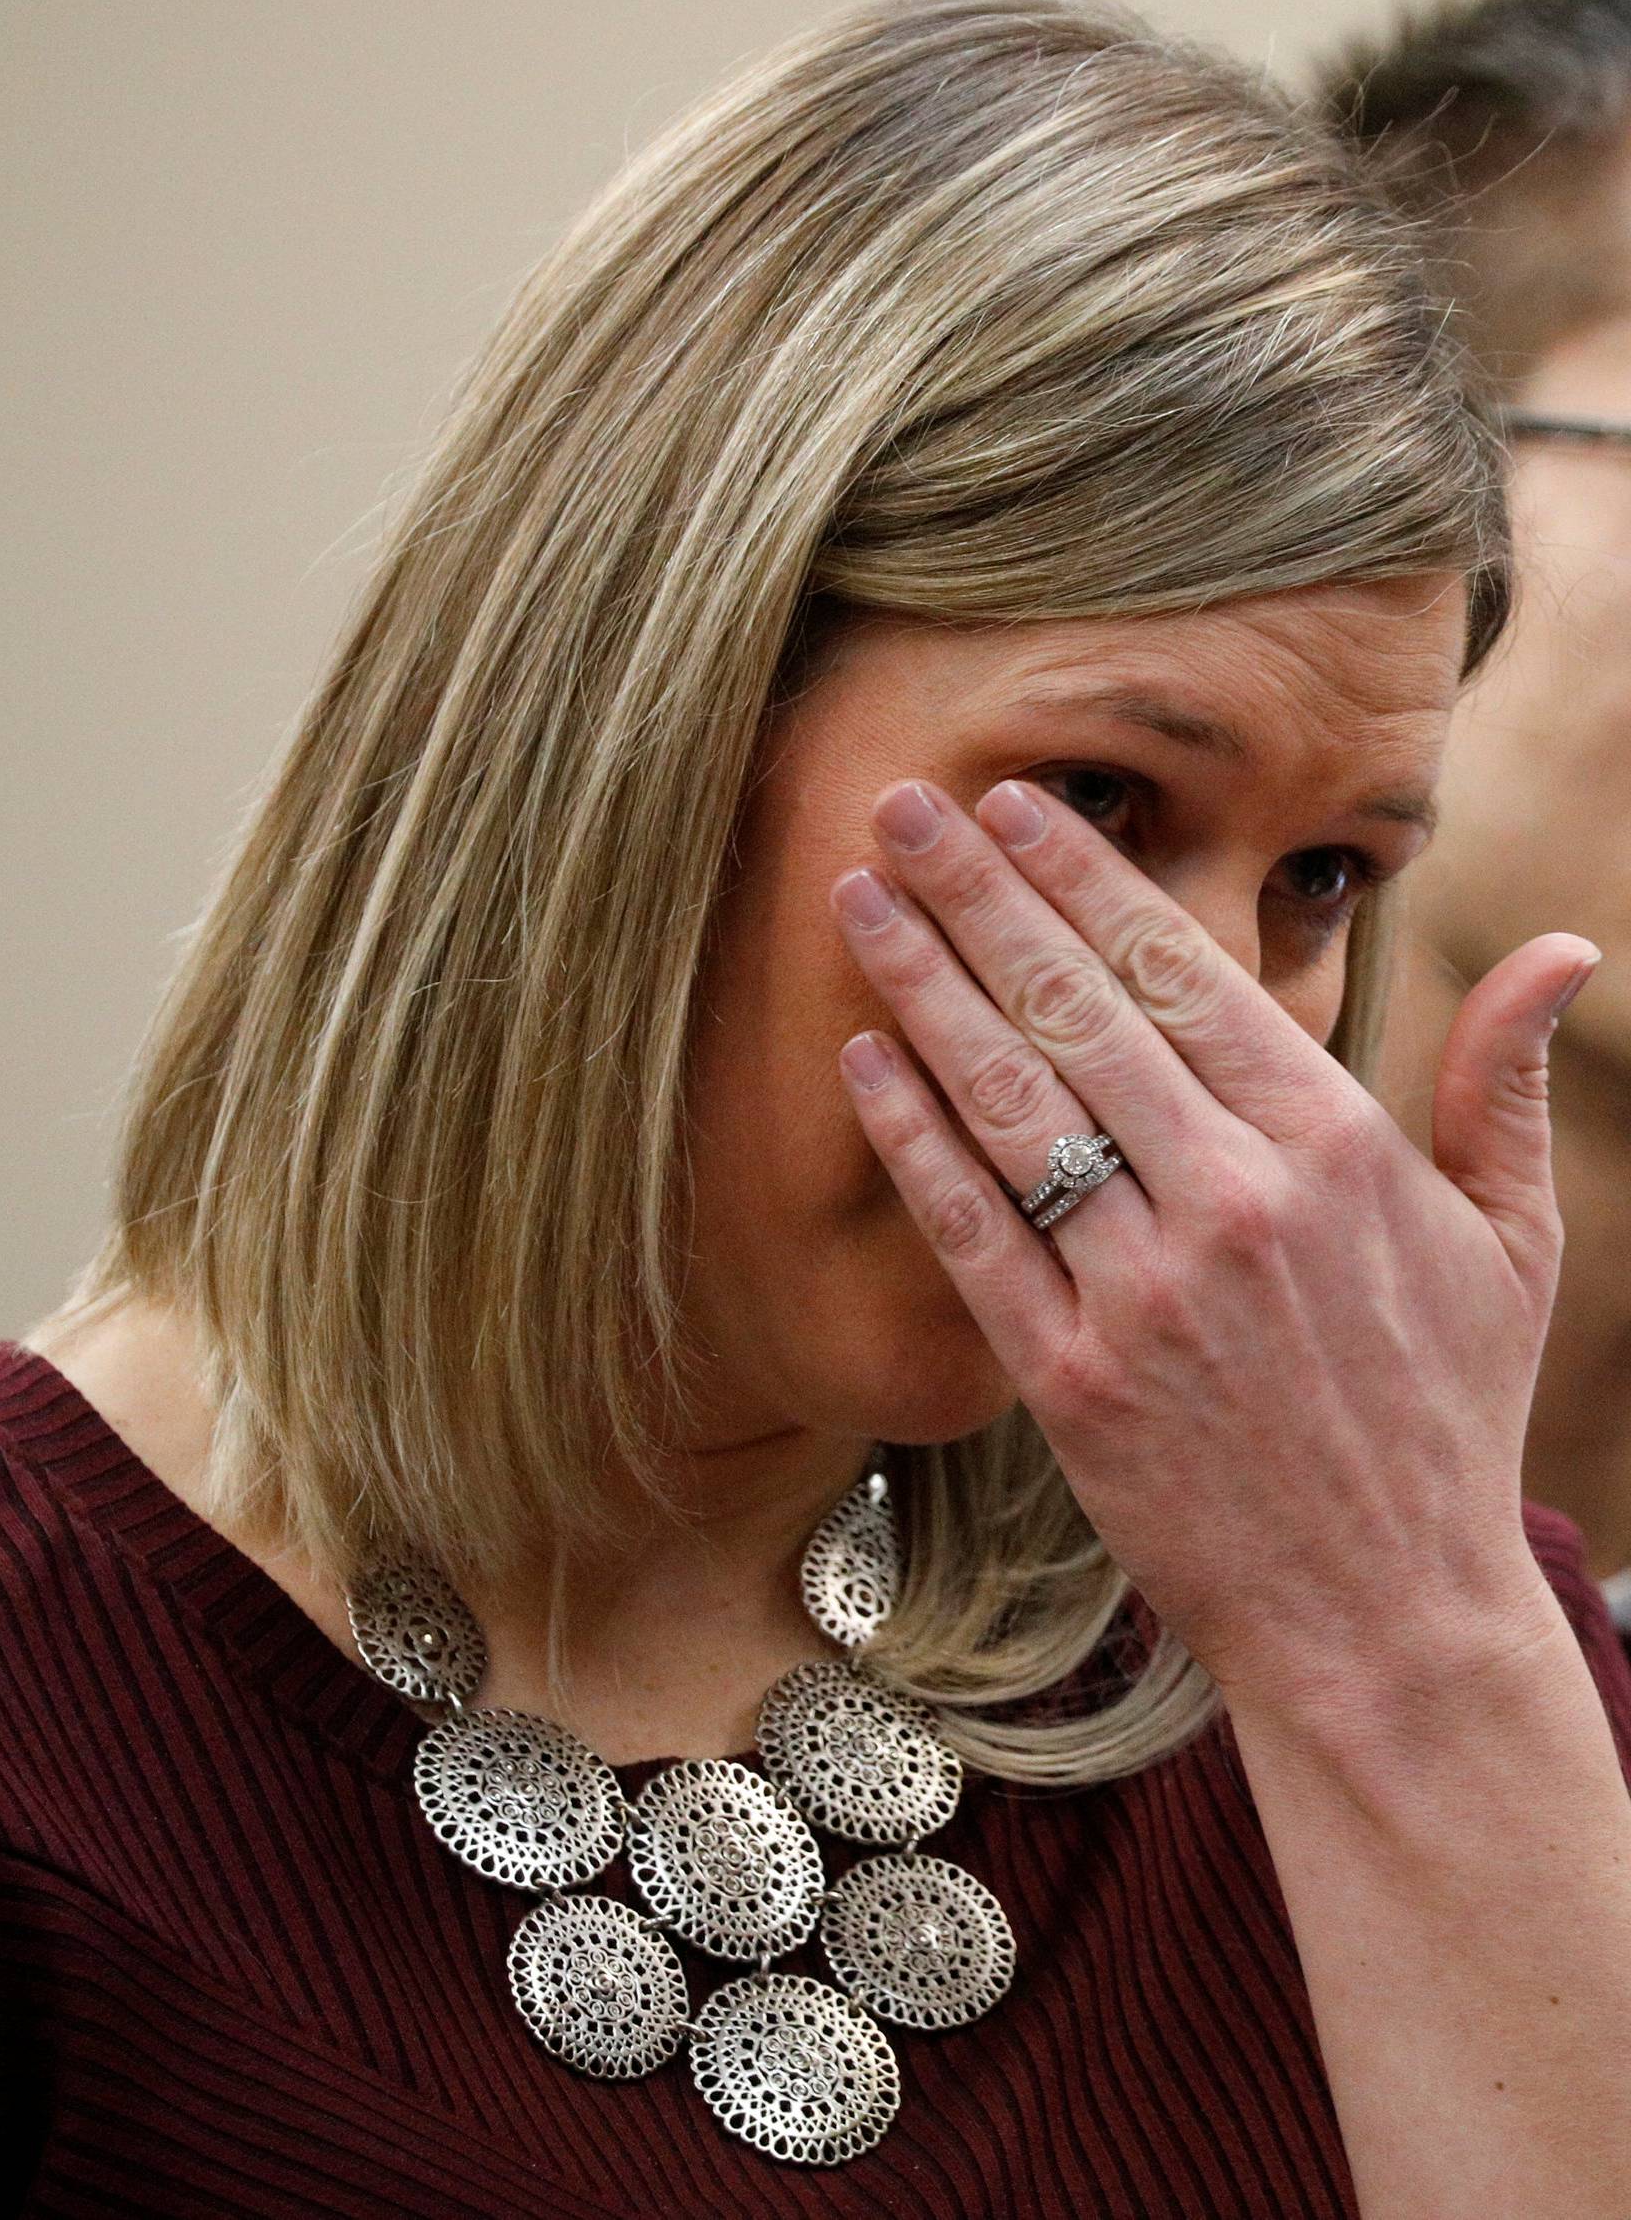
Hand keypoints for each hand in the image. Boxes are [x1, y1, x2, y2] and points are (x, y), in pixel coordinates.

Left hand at [829, 773, 1600, 1709]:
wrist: (1383, 1615)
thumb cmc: (1445, 1416)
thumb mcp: (1512, 1243)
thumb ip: (1503, 1085)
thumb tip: (1558, 946)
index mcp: (1331, 1145)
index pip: (1181, 971)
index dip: (1086, 877)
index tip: (1016, 805)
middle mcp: (1230, 1200)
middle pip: (1075, 1009)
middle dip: (978, 893)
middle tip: (903, 803)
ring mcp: (1141, 1290)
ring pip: (1009, 1102)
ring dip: (922, 986)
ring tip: (860, 898)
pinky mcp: (1069, 1379)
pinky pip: (971, 1231)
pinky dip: (912, 1138)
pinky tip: (863, 1058)